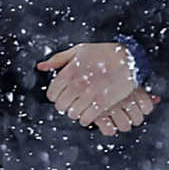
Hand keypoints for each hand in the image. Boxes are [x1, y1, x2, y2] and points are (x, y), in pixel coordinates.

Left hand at [38, 43, 158, 133]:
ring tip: (82, 107)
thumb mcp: (78, 50)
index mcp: (69, 72)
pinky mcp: (102, 102)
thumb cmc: (102, 53)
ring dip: (76, 112)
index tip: (62, 95)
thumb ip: (58, 59)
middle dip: (65, 105)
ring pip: (73, 114)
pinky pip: (87, 119)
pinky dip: (86, 119)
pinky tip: (90, 113)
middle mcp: (77, 84)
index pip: (52, 94)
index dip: (56, 97)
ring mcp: (90, 94)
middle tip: (72, 102)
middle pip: (61, 106)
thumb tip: (41, 67)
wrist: (128, 59)